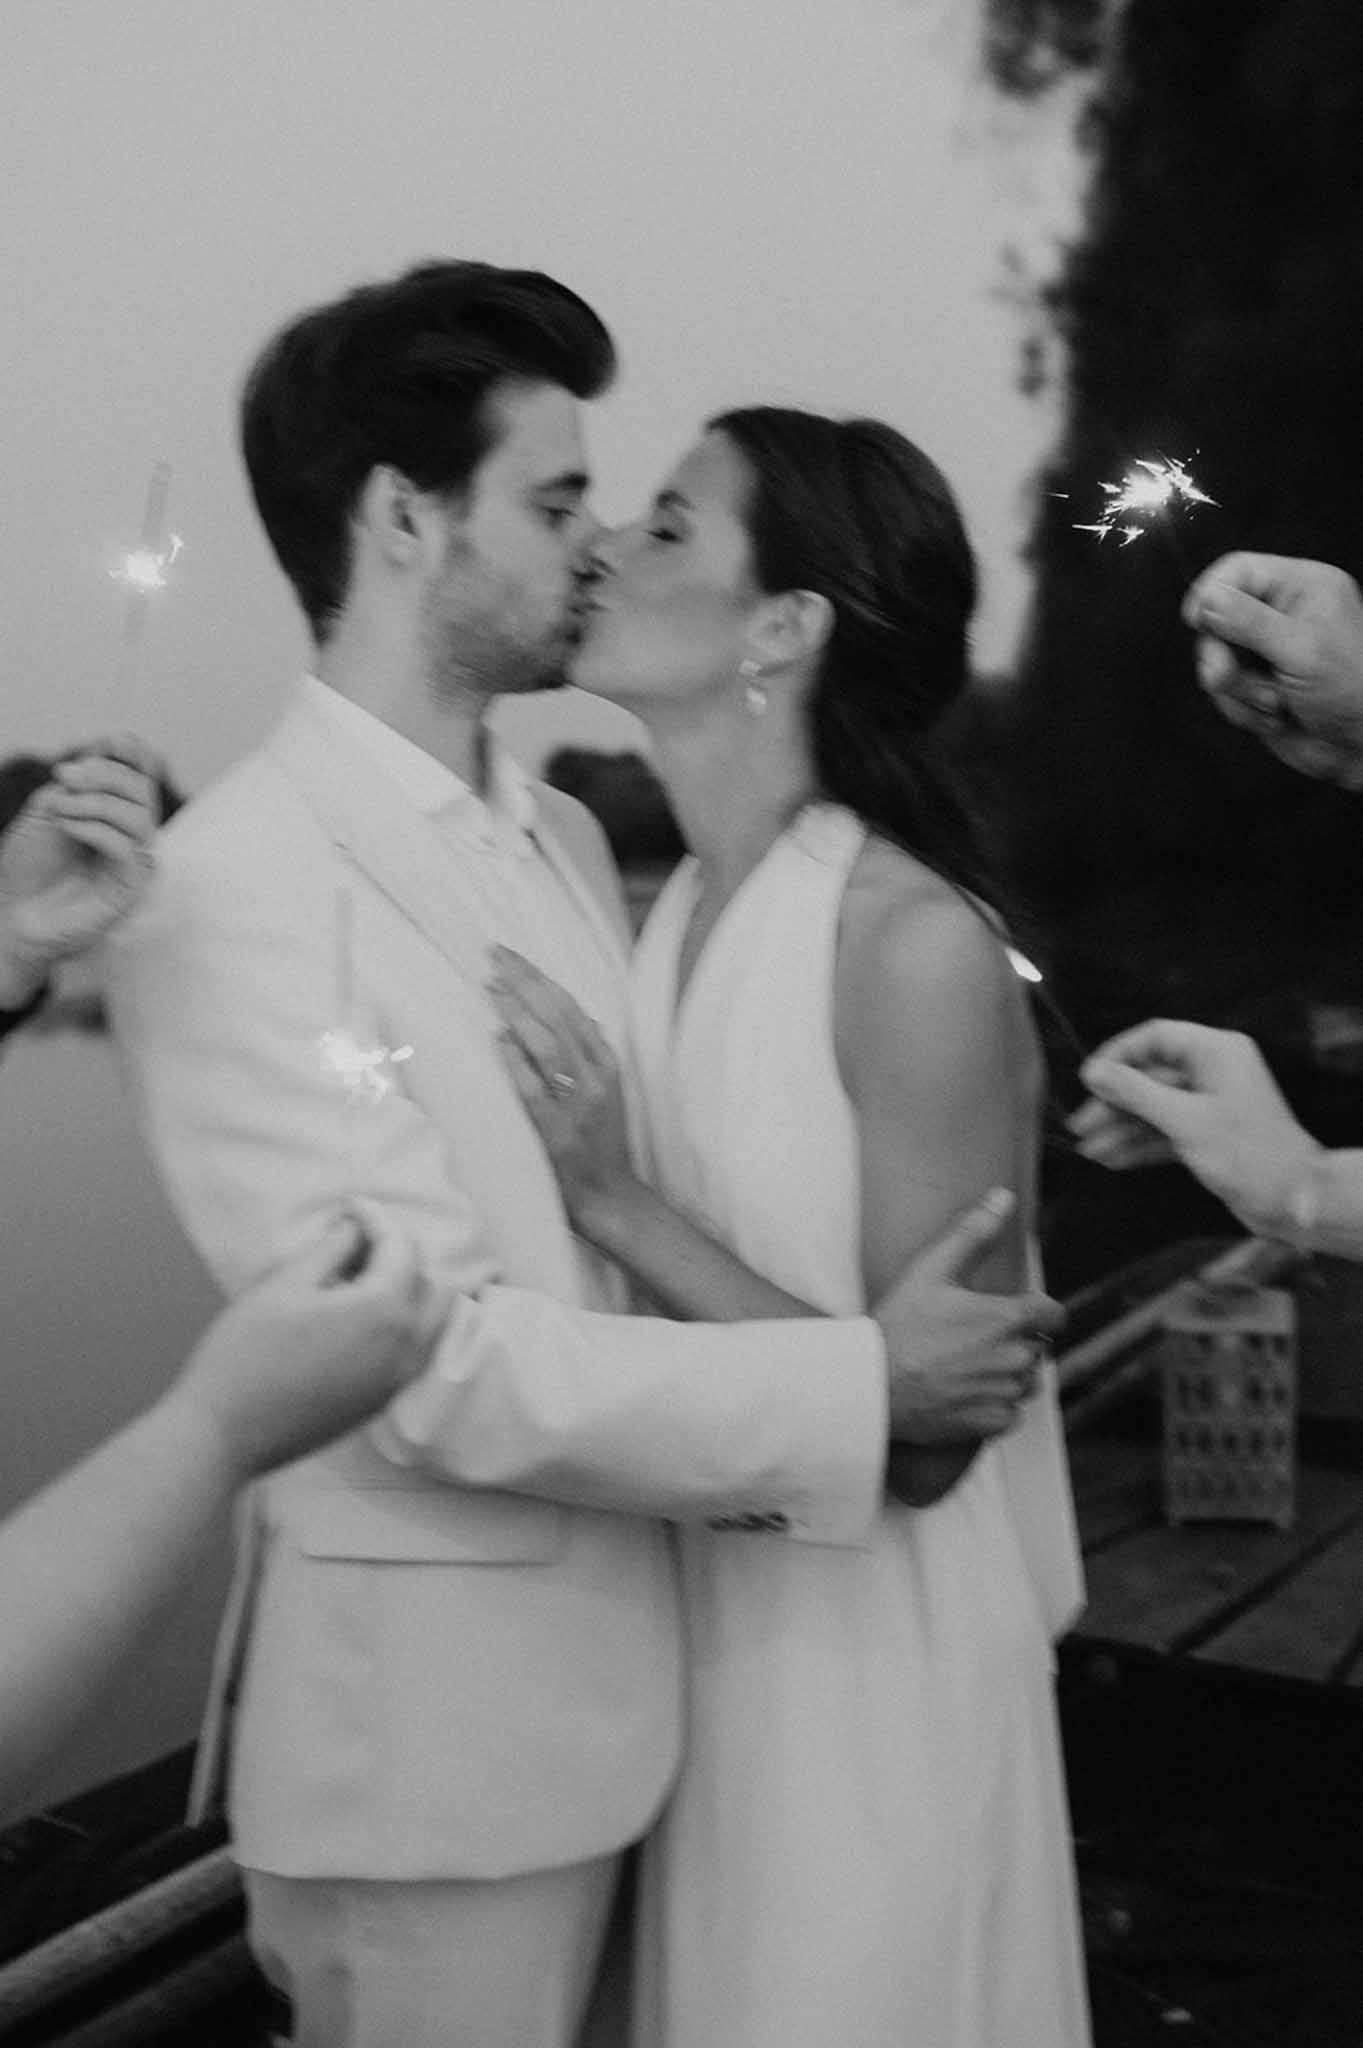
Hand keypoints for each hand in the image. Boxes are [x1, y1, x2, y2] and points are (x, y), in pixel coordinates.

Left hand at [0, 735, 159, 1003]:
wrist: (13, 912)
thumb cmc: (28, 865)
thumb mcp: (48, 809)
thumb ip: (77, 785)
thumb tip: (103, 758)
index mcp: (114, 811)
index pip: (141, 774)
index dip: (135, 752)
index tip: (109, 741)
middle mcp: (130, 833)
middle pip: (141, 789)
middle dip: (103, 775)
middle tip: (62, 777)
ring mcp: (134, 861)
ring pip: (139, 816)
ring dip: (96, 802)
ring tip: (58, 809)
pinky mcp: (131, 888)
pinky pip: (128, 849)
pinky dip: (95, 829)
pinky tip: (67, 828)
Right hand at [164, 1205, 452, 1483]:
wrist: (225, 1433)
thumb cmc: (245, 1355)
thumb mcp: (284, 1285)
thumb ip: (331, 1248)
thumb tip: (356, 1229)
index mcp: (385, 1312)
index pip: (403, 1248)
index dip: (376, 1220)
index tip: (349, 1210)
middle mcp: (405, 1348)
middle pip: (430, 1282)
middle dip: (400, 1256)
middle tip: (356, 1245)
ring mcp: (397, 1380)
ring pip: (432, 1320)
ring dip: (408, 1292)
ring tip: (359, 1279)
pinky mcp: (382, 1401)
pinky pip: (414, 1351)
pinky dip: (403, 1325)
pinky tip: (358, 1317)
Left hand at [487, 945, 634, 1218]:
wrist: (610, 1195)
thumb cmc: (601, 1142)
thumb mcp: (607, 1090)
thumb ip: (590, 1053)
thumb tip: (576, 1014)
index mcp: (607, 1064)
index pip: (571, 1008)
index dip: (540, 979)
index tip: (511, 957)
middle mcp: (596, 1078)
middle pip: (559, 1017)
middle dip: (525, 982)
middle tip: (494, 956)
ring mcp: (577, 1104)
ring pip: (549, 1045)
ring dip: (519, 1012)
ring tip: (493, 986)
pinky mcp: (556, 1131)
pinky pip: (534, 1089)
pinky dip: (517, 1061)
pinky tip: (499, 1039)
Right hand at [873, 1189, 1063, 1444]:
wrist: (873, 1387)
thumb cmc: (900, 1327)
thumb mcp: (931, 1271)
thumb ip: (972, 1233)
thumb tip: (1003, 1198)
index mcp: (1008, 1319)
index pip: (1054, 1314)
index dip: (1038, 1312)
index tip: (1016, 1314)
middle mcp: (1016, 1358)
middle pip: (1037, 1348)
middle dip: (1015, 1343)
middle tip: (973, 1340)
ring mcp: (1006, 1393)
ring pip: (1026, 1382)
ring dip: (1008, 1375)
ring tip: (968, 1367)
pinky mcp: (993, 1424)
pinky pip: (1010, 1414)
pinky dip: (994, 1405)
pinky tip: (964, 1393)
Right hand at [1070, 1019, 1321, 1237]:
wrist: (1292, 1201)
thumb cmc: (1247, 1154)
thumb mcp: (1184, 1120)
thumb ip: (1135, 1093)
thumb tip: (1094, 1072)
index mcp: (1216, 1053)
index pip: (1156, 1037)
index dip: (1118, 1055)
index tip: (1088, 1079)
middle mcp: (1213, 1072)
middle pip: (1150, 1077)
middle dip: (1114, 1103)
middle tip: (1080, 1126)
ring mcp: (1210, 1105)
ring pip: (1155, 1108)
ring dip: (1123, 1129)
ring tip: (1091, 1151)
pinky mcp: (1208, 1135)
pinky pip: (1166, 1132)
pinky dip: (1141, 1145)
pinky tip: (1114, 1159)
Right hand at [1183, 554, 1362, 787]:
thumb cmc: (1354, 691)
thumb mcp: (1300, 648)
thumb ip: (1248, 621)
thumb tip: (1207, 599)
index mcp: (1302, 588)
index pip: (1238, 571)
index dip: (1210, 593)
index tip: (1195, 620)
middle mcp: (1283, 616)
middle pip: (1218, 619)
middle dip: (1220, 654)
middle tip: (1224, 676)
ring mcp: (1268, 654)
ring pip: (1217, 660)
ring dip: (1238, 690)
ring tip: (1273, 703)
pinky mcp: (1258, 688)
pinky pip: (1225, 694)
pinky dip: (1243, 710)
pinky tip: (1275, 717)